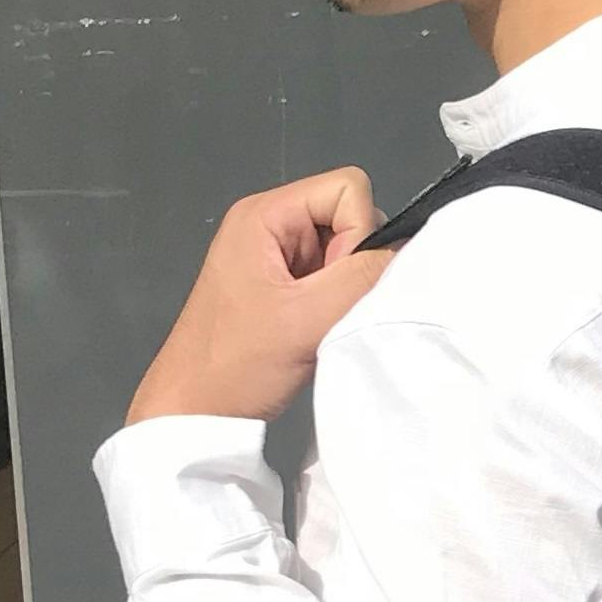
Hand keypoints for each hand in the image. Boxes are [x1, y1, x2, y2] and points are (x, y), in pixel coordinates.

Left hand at [126, 167, 393, 424]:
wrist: (192, 412)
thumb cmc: (238, 364)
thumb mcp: (308, 318)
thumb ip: (363, 277)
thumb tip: (409, 250)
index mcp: (265, 214)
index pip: (348, 189)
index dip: (360, 233)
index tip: (335, 284)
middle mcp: (269, 224)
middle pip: (348, 217)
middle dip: (352, 263)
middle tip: (322, 309)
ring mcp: (274, 255)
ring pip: (344, 251)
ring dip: (342, 289)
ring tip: (314, 324)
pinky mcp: (280, 285)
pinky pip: (329, 277)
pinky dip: (332, 304)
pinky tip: (310, 330)